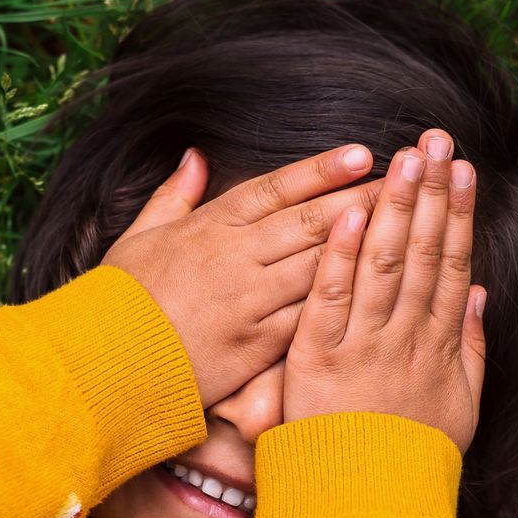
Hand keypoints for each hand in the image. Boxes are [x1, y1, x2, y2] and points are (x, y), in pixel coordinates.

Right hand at [101, 145, 387, 408]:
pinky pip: (310, 317)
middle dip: (364, 199)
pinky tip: (381, 290)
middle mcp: (235, 259)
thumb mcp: (139, 237)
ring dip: (367, 246)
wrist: (106, 365)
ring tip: (409, 228)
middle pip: (310, 222)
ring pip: (318, 266)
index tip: (362, 153)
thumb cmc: (120, 302)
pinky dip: (345, 301)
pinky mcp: (257, 344)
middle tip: (411, 181)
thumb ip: (173, 196)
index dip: (320, 170)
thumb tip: (194, 158)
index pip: (275, 189)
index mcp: (210, 227)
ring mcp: (249, 302)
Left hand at [282, 128, 484, 453]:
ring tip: (402, 159)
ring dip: (391, 208)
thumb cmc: (410, 459)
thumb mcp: (461, 406)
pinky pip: (329, 301)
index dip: (458, 214)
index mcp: (438, 346)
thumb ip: (472, 348)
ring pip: (381, 267)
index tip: (464, 170)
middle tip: (436, 140)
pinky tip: (347, 212)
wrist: (367, 506)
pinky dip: (339, 256)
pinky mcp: (317, 361)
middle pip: (422, 254)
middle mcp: (406, 339)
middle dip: (430, 194)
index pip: (451, 265)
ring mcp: (363, 348)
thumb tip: (481, 294)